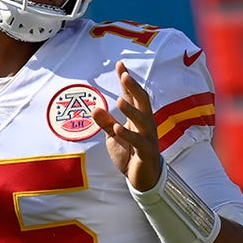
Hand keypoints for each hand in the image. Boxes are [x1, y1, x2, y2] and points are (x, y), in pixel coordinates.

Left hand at [92, 61, 161, 191]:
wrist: (143, 178)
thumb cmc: (130, 153)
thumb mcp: (114, 137)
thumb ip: (106, 123)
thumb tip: (94, 108)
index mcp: (138, 117)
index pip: (133, 95)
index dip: (127, 80)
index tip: (120, 64)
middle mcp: (146, 124)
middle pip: (143, 101)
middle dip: (134, 88)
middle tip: (124, 75)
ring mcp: (148, 137)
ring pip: (142, 120)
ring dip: (131, 110)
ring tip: (119, 100)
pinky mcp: (146, 152)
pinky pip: (138, 141)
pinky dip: (128, 134)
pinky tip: (117, 128)